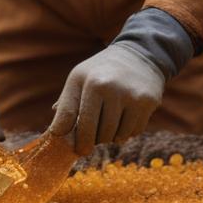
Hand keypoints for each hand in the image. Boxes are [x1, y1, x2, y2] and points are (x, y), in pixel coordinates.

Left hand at [45, 44, 164, 155]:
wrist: (139, 55)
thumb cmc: (102, 71)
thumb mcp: (80, 77)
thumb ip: (67, 103)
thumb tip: (56, 132)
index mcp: (87, 80)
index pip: (70, 116)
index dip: (66, 135)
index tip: (72, 148)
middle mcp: (108, 86)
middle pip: (94, 133)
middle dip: (90, 141)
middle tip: (90, 141)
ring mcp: (129, 95)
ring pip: (114, 136)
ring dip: (109, 137)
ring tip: (108, 124)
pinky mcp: (147, 102)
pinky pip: (132, 133)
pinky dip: (126, 133)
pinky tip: (125, 119)